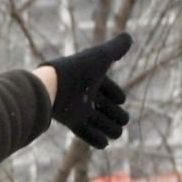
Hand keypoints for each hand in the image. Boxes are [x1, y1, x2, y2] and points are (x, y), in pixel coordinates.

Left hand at [45, 33, 132, 148]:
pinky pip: (84, 132)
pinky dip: (94, 139)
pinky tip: (105, 144)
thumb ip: (116, 47)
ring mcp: (77, 108)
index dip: (115, 93)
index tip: (122, 99)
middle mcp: (84, 93)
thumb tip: (129, 37)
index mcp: (91, 78)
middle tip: (124, 121)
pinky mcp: (70, 121)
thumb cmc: (78, 70)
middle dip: (115, 114)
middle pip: (103, 106)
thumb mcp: (101, 56)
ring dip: (108, 128)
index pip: (106, 87)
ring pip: (96, 121)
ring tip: (118, 134)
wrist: (52, 86)